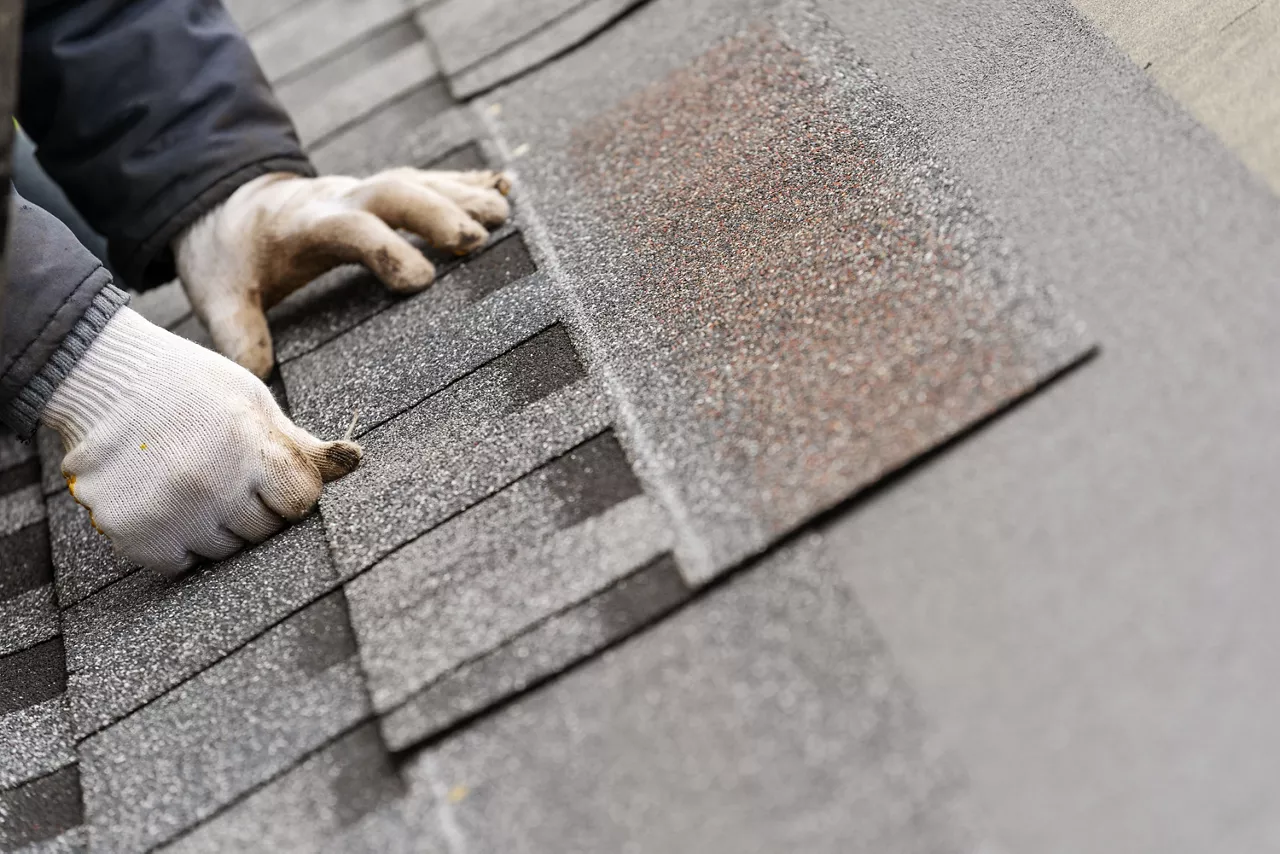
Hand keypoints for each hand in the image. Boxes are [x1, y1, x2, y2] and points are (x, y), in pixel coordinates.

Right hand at [41, 306, 360, 573]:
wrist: (103, 380)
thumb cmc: (191, 389)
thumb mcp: (253, 403)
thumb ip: (302, 445)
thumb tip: (357, 461)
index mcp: (249, 447)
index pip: (302, 501)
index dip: (291, 488)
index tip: (269, 471)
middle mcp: (210, 484)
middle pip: (265, 530)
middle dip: (255, 506)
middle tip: (223, 470)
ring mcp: (169, 514)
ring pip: (225, 551)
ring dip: (216, 526)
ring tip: (191, 480)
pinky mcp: (134, 536)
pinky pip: (182, 563)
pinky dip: (178, 542)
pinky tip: (166, 501)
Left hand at [174, 167, 511, 376]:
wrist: (228, 207)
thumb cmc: (232, 258)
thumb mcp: (219, 296)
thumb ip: (238, 333)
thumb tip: (257, 379)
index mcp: (304, 225)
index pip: (351, 229)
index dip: (385, 249)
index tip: (421, 280)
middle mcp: (339, 199)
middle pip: (394, 191)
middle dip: (437, 212)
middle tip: (478, 240)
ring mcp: (363, 192)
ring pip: (417, 182)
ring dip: (461, 195)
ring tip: (503, 215)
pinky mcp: (380, 194)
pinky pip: (427, 181)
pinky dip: (465, 183)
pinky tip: (503, 189)